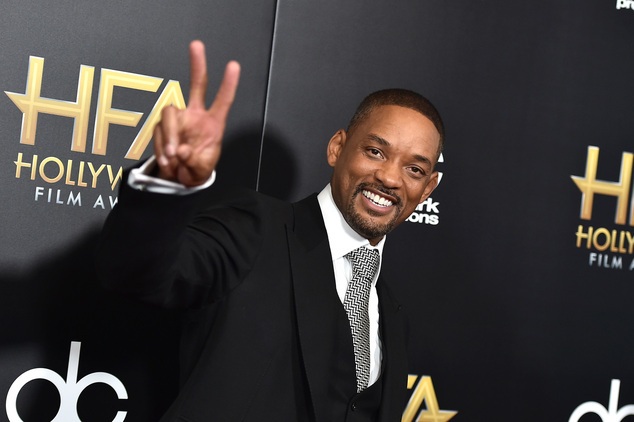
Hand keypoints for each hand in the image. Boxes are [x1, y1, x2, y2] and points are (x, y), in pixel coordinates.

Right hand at [154, 40, 240, 185]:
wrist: (181, 177)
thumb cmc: (197, 168)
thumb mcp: (200, 169)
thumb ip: (192, 160)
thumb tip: (182, 150)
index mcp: (212, 124)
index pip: (222, 101)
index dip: (228, 84)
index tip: (233, 66)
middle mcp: (195, 116)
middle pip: (196, 86)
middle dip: (197, 65)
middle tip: (196, 45)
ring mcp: (178, 120)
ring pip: (168, 114)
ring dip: (169, 135)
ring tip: (174, 156)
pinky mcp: (163, 127)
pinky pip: (158, 133)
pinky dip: (161, 148)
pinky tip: (169, 159)